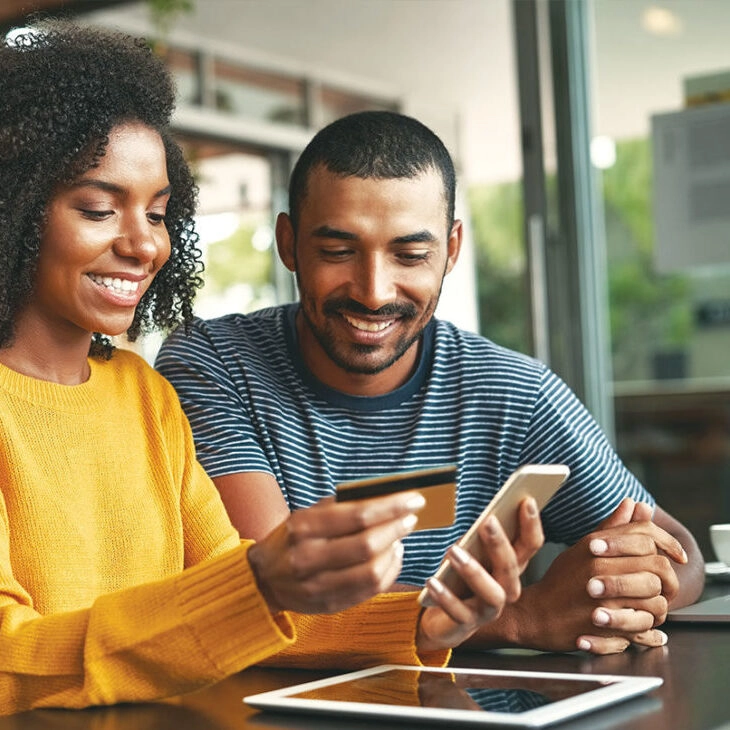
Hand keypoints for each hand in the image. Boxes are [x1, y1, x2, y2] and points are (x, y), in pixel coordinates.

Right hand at [247, 491, 423, 614]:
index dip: (391, 507)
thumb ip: (342, 505)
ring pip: (371, 572)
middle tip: (411, 517)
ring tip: (400, 537)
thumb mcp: (308, 514)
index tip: (414, 500)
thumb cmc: (293, 538)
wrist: (264, 578)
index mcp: (304, 527)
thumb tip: (386, 497)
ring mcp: (318, 586)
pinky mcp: (329, 605)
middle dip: (396, 528)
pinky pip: (369, 590)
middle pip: (367, 545)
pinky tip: (392, 556)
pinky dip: (389, 571)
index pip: (358, 515)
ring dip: (394, 551)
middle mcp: (308, 558)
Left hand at [416, 497, 543, 652]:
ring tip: (453, 551)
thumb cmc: (461, 576)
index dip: (532, 524)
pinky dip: (445, 597)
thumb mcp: (472, 551)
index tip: (526, 500)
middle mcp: (506, 588)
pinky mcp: (467, 624)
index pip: (530, 545)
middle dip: (500, 544)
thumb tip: (488, 515)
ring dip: (473, 571)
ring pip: (491, 593)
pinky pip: (459, 612)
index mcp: (511, 566)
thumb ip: (481, 536)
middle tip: (488, 521)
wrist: (442, 617)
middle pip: (511, 567)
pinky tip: (432, 581)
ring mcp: (489, 609)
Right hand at [513, 498, 686, 654]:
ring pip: (657, 600)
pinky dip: (650, 629)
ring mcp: (603, 598)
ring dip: (658, 606)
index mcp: (596, 546)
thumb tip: (633, 503)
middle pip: (657, 567)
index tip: (676, 555)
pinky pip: (646, 627)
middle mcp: (600, 568)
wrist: (535, 615)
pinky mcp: (606, 627)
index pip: (645, 535)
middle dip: (668, 579)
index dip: (668, 543)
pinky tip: (643, 626)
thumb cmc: (560, 581)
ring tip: (648, 608)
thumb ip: (612, 528)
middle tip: (664, 587)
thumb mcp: (582, 548)